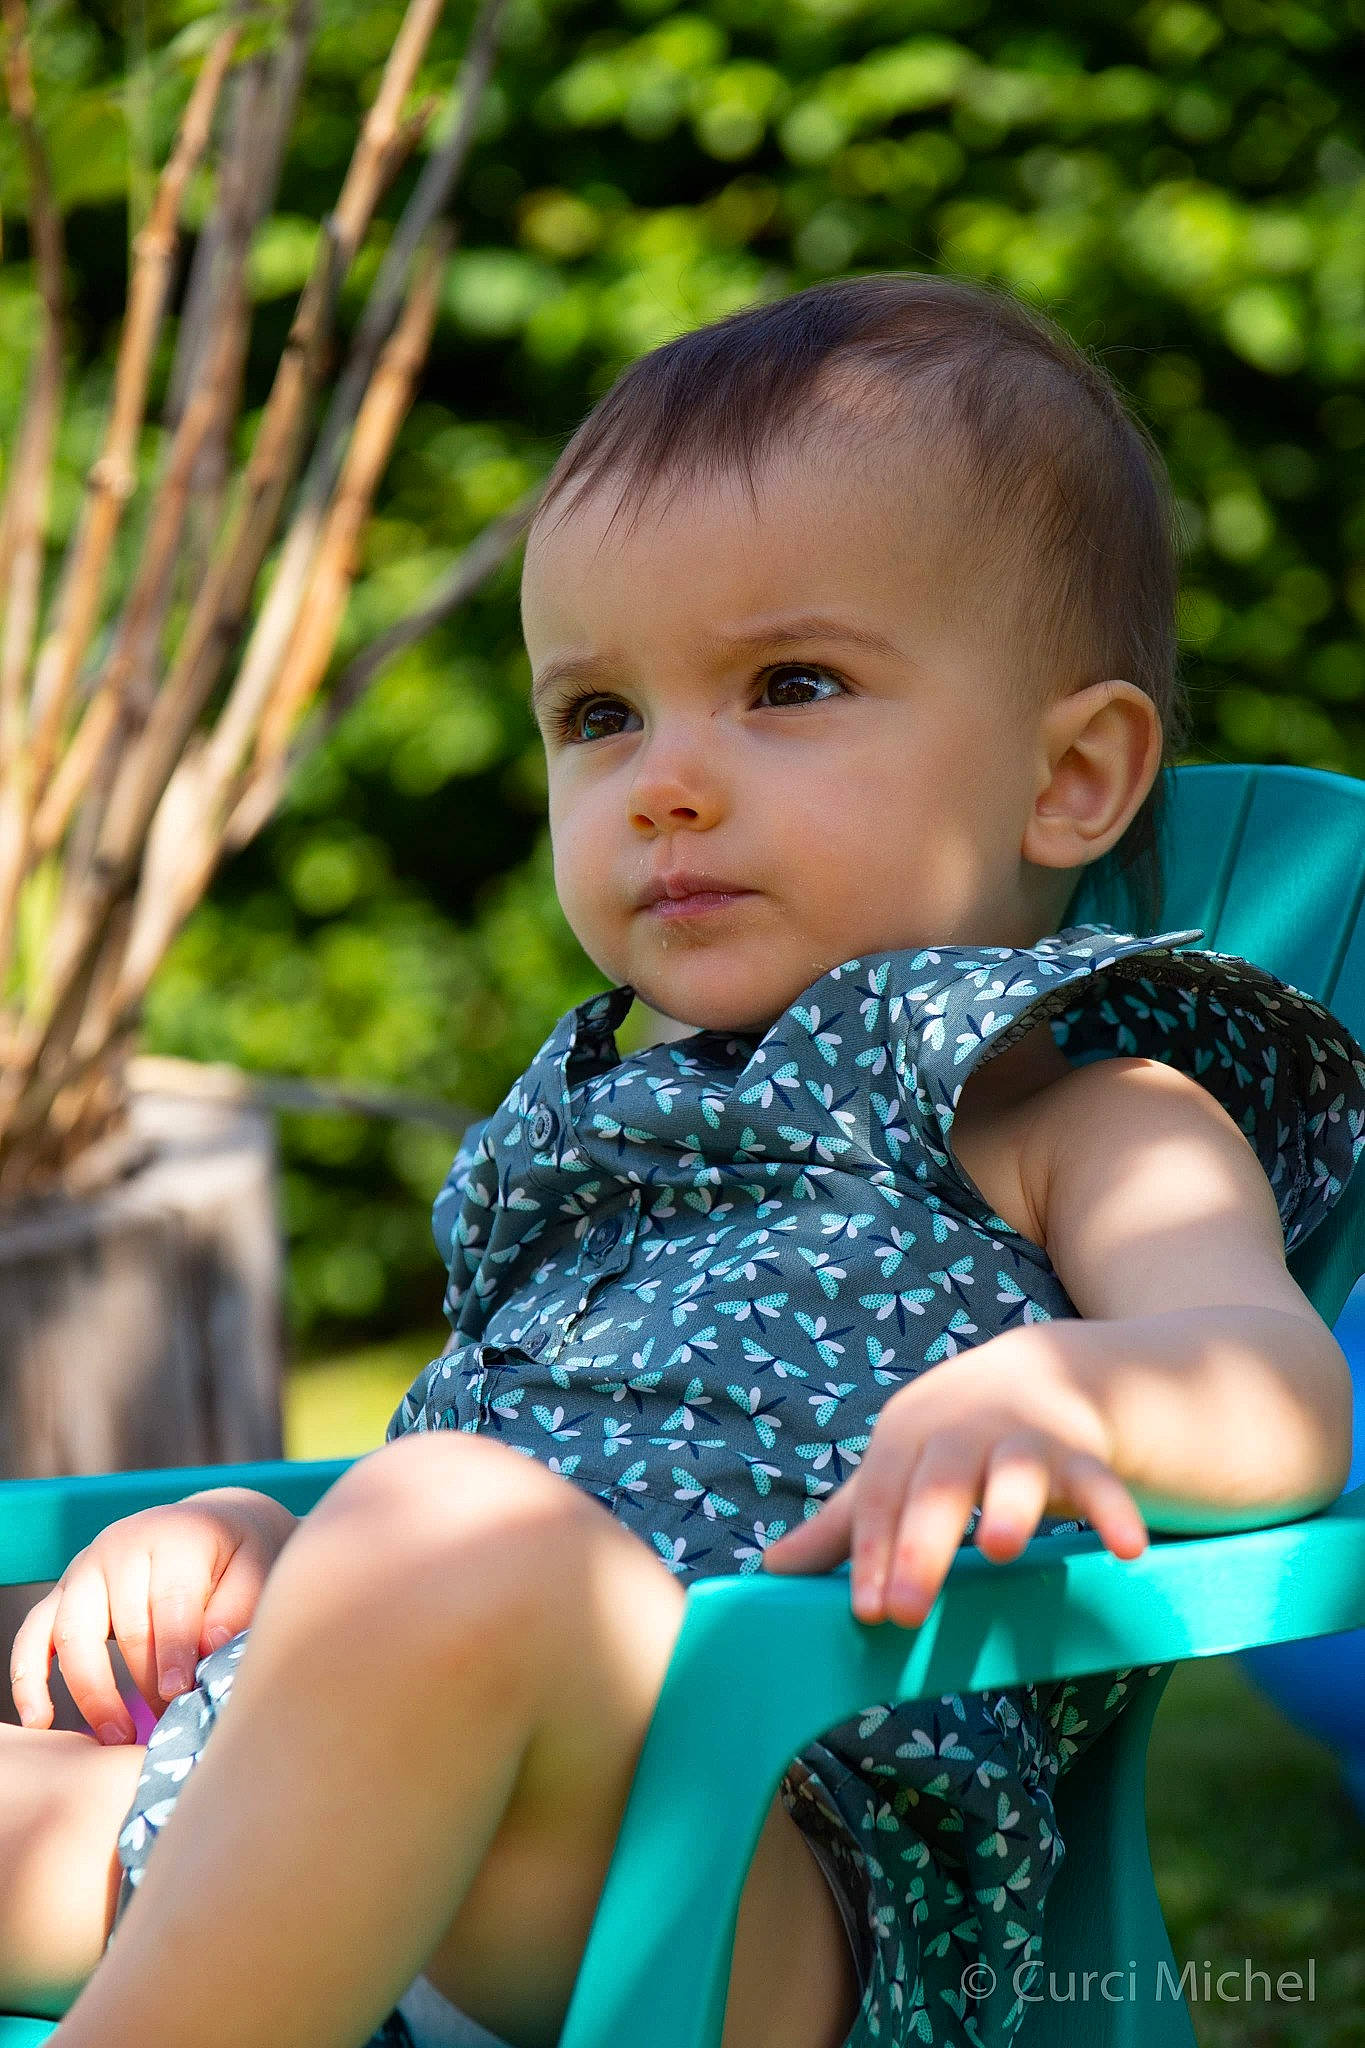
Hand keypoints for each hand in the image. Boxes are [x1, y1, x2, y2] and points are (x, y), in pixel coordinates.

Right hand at [9, 1487, 297, 1743]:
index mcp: (174, 1538)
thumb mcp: (257, 1567)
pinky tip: (40, 1723)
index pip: (169, 1600)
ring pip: (73, 1635)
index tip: (180, 1693)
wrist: (209, 1527)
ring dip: (92, 1692)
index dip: (173, 1650)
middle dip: (144, 1684)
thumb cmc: (239, 1558)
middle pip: (124, 1625)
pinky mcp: (62, 1595)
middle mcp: (120, 1548)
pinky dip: (29, 1680)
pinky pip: (33, 1637)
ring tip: (117, 1739)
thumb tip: (209, 1648)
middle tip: (166, 1727)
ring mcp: (84, 1570)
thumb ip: (237, 1606)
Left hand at [761, 1335, 1148, 1627]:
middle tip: (905, 1607)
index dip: (870, 1552)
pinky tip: (1127, 1550)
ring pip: (1016, 1471)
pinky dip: (1114, 1511)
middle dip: (920, 1544)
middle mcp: (962, 1433)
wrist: (1036, 1374)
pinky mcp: (1081, 1453)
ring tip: (1001, 1548)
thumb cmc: (945, 1446)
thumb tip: (771, 1573)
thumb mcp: (895, 1474)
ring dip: (1010, 1507)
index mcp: (906, 1438)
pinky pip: (1101, 1482)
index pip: (880, 1498)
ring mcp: (1023, 1439)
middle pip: (938, 1486)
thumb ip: (844, 1526)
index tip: (864, 1610)